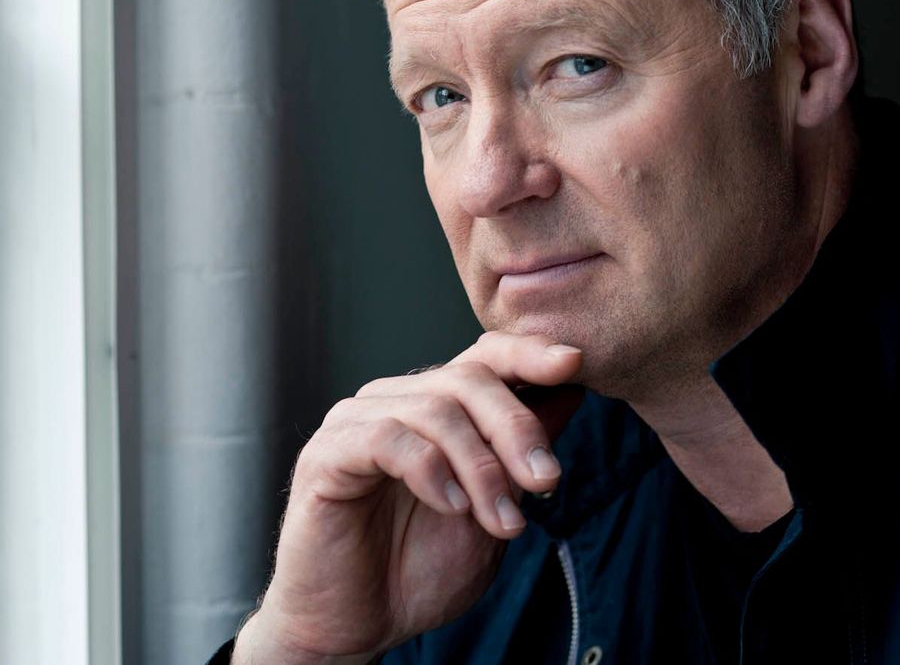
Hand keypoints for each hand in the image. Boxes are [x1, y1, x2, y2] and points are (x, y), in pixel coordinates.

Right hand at [235, 332, 583, 662]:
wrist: (355, 627)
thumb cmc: (418, 568)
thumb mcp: (492, 511)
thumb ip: (520, 456)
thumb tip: (571, 393)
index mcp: (434, 407)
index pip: (484, 356)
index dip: (528, 353)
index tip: (573, 363)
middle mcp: (395, 400)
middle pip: (469, 378)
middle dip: (517, 428)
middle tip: (547, 481)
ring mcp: (356, 421)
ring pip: (436, 411)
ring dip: (482, 469)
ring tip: (504, 523)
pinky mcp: (327, 453)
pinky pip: (386, 439)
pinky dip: (431, 471)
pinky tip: (452, 507)